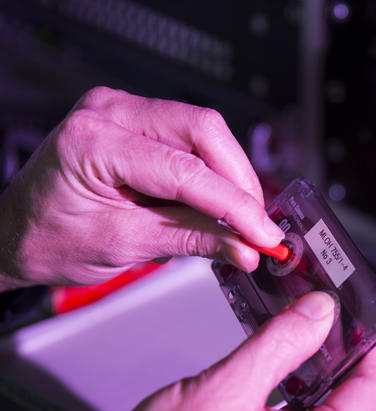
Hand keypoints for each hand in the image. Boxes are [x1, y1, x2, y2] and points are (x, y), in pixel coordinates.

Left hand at [0, 86, 284, 289]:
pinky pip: (192, 139)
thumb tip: (244, 246)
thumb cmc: (48, 239)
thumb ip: (191, 240)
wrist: (18, 232)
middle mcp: (109, 112)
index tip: (263, 234)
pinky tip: (218, 202)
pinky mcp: (137, 122)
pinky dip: (213, 173)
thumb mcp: (124, 246)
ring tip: (239, 220)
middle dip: (239, 181)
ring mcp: (123, 111)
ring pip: (205, 132)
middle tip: (258, 225)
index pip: (186, 170)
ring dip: (230, 177)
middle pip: (204, 131)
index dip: (234, 205)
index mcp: (93, 142)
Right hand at [15, 292, 375, 410]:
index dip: (366, 351)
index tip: (355, 327)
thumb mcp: (223, 388)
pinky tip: (286, 404)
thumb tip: (320, 314)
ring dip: (329, 399)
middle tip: (324, 338)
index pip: (370, 394)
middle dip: (347, 372)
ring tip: (300, 366)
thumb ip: (282, 344)